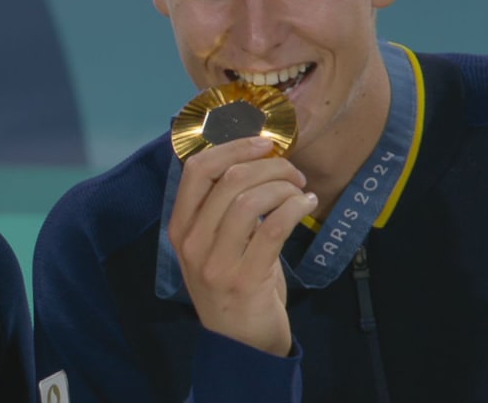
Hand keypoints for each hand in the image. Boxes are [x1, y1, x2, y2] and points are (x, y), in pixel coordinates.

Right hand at [167, 136, 316, 355]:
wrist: (241, 345)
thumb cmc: (233, 285)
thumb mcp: (214, 245)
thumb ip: (221, 207)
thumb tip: (252, 158)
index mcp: (180, 227)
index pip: (197, 169)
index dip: (232, 146)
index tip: (262, 143)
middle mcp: (192, 242)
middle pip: (228, 179)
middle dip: (268, 165)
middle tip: (292, 171)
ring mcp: (215, 262)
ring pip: (250, 199)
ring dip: (284, 186)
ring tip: (300, 190)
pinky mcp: (245, 278)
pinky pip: (273, 227)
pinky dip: (295, 207)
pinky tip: (306, 204)